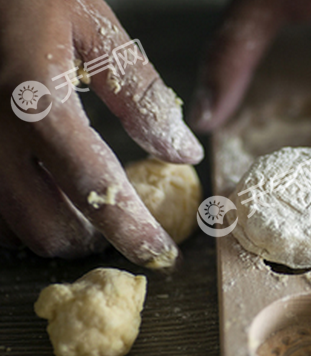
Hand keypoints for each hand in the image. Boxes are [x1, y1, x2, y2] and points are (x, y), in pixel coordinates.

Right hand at [0, 0, 203, 267]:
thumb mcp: (96, 32)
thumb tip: (183, 152)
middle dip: (95, 239)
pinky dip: (27, 217)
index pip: (96, 188)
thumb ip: (141, 96)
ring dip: (60, 232)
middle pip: (49, 228)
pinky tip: (47, 191)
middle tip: (123, 222)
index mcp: (36, 103)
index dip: (133, 232)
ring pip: (15, 231)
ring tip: (88, 207)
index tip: (163, 256)